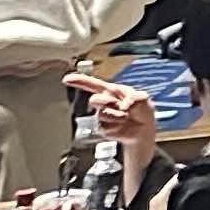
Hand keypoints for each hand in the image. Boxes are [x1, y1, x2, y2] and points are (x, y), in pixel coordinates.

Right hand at [66, 69, 164, 185]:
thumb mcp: (143, 99)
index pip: (94, 84)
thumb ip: (135, 98)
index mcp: (113, 91)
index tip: (66, 79)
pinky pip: (106, 127)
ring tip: (126, 118)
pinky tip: (123, 127)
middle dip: (107, 103)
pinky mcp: (102, 129)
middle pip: (95, 99)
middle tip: (121, 107)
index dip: (79, 81)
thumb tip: (124, 106)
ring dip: (118, 117)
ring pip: (103, 115)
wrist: (143, 130)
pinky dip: (118, 127)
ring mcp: (102, 116)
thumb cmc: (142, 112)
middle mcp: (105, 103)